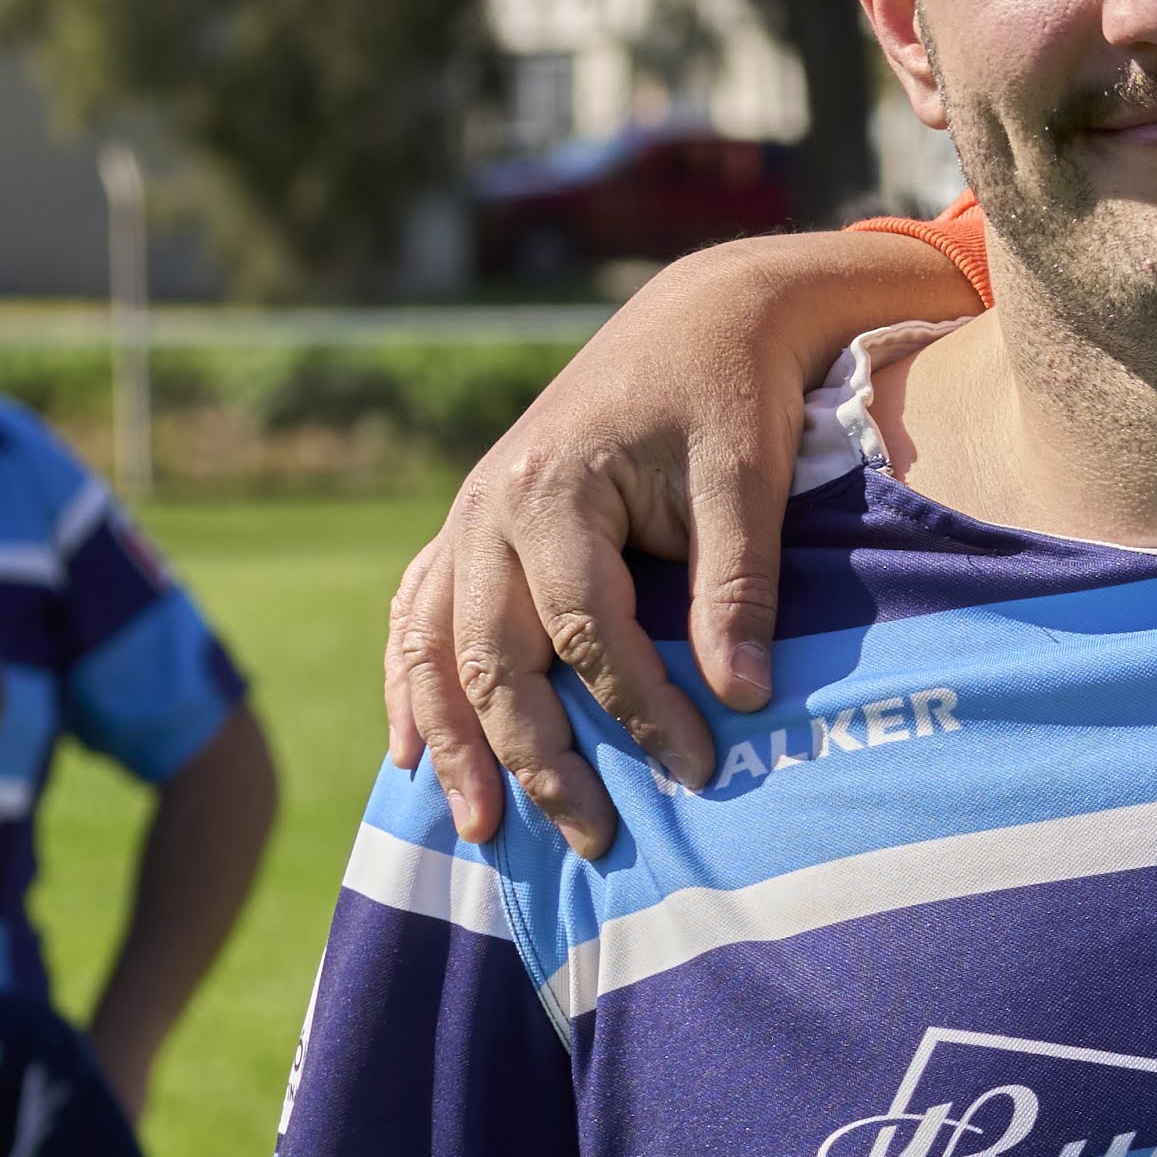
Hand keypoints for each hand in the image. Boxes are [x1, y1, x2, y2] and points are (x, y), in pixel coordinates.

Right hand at [383, 232, 928, 854]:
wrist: (698, 315)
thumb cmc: (730, 393)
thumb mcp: (747, 479)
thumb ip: (736, 588)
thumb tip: (741, 700)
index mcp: (552, 490)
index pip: (588, 632)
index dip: (642, 710)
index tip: (701, 770)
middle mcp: (487, 508)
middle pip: (491, 659)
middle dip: (535, 758)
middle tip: (591, 841)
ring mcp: (467, 519)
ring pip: (435, 651)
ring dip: (451, 743)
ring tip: (480, 830)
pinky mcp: (471, 528)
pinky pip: (418, 617)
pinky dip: (409, 688)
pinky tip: (410, 758)